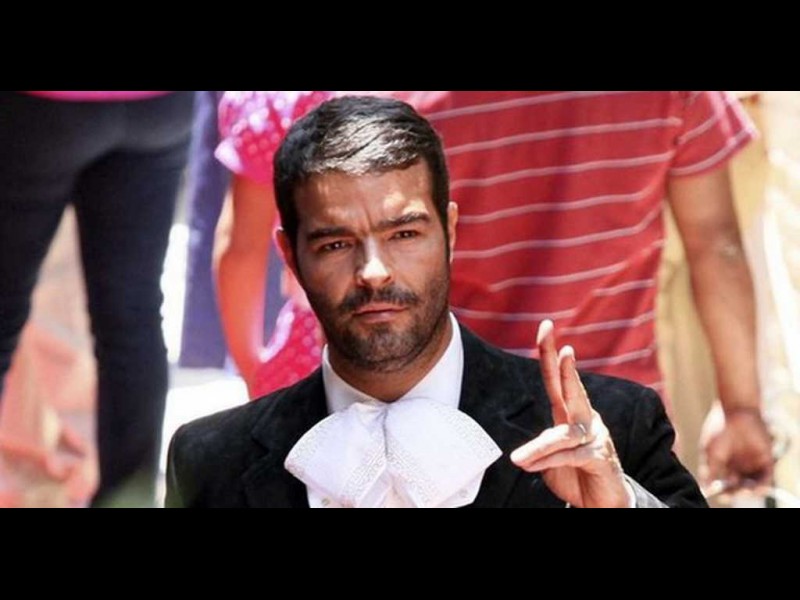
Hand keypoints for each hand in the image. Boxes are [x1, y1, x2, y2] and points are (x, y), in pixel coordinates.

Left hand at [511, 320, 630, 506]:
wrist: (604, 503)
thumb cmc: (576, 475)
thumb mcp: (550, 458)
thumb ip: (540, 448)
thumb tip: (522, 456)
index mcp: (570, 413)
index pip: (557, 379)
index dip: (550, 353)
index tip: (545, 327)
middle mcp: (585, 420)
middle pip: (572, 389)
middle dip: (565, 367)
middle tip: (563, 348)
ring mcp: (595, 437)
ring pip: (564, 435)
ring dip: (539, 448)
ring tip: (518, 460)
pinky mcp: (600, 458)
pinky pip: (570, 456)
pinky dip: (549, 461)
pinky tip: (530, 465)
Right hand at [698, 401, 773, 490]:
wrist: (737, 412)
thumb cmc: (719, 429)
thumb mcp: (710, 453)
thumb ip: (709, 471)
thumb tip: (706, 487)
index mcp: (723, 463)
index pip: (724, 483)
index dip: (722, 491)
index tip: (720, 496)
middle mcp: (738, 464)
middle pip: (739, 485)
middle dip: (735, 493)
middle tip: (731, 496)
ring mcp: (752, 462)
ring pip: (752, 483)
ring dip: (748, 491)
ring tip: (743, 493)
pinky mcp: (765, 459)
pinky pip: (766, 477)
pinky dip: (762, 485)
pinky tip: (756, 489)